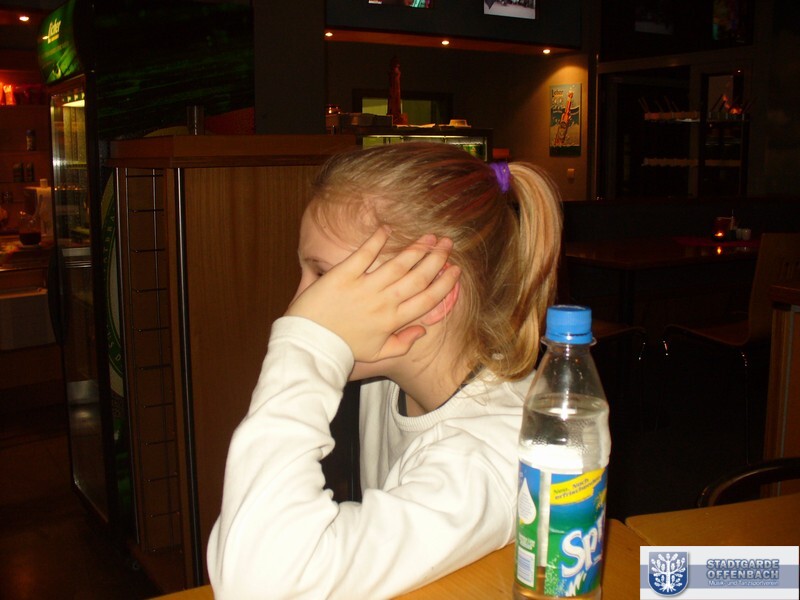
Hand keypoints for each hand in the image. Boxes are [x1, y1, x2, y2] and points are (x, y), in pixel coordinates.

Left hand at [286, 227, 460, 362]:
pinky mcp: (343, 275)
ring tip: (429, 237)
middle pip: (418, 278)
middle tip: (448, 245)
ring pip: (398, 265)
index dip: (445, 284)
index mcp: (393, 321)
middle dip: (437, 259)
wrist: (309, 344)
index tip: (455, 270)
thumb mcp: (376, 354)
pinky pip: (364, 254)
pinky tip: (387, 228)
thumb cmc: (342, 350)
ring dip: (416, 248)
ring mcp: (364, 287)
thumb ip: (401, 344)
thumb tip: (422, 330)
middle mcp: (383, 303)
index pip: (427, 300)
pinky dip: (376, 240)